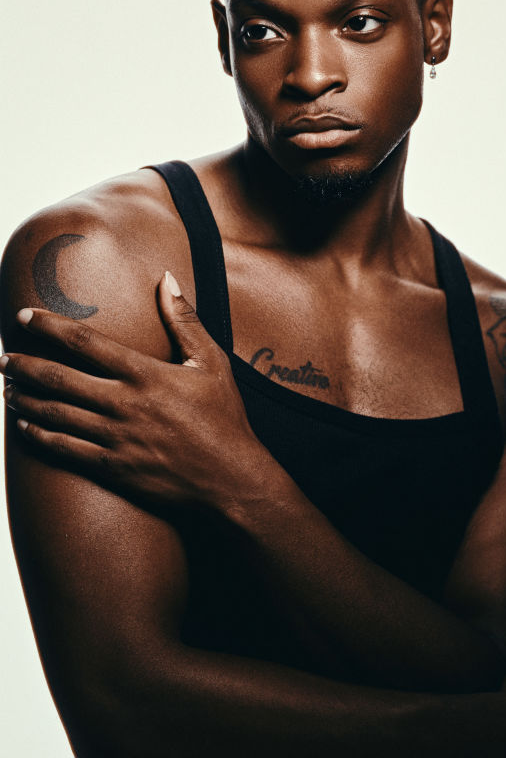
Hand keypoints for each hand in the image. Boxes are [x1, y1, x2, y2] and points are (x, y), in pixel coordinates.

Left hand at [2, 272, 266, 510]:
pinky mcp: (113, 468)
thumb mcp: (212, 363)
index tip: (24, 315)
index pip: (85, 342)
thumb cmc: (224, 418)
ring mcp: (115, 438)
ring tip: (7, 390)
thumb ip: (185, 320)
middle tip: (3, 358)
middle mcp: (124, 404)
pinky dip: (40, 437)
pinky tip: (25, 429)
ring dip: (26, 400)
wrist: (231, 478)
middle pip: (59, 378)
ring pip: (56, 415)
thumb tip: (167, 279)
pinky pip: (65, 450)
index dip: (49, 326)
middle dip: (24, 366)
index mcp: (145, 374)